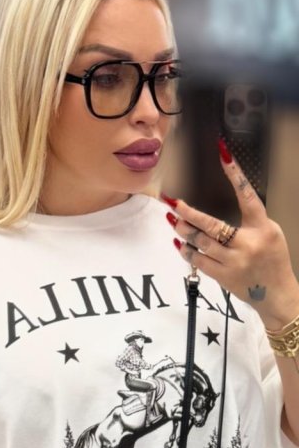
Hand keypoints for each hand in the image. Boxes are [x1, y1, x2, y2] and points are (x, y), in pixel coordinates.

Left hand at [165, 138, 298, 329]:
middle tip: (172, 202)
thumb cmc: (272, 259)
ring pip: (200, 242)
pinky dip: (186, 250)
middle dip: (188, 213)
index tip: (223, 154)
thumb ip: (249, 221)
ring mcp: (234, 260)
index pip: (247, 195)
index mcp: (263, 227)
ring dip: (183, 230)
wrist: (275, 293)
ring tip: (172, 219)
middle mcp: (248, 242)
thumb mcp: (270, 233)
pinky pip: (198, 260)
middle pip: (211, 225)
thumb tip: (219, 212)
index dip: (235, 174)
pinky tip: (179, 243)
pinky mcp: (223, 275)